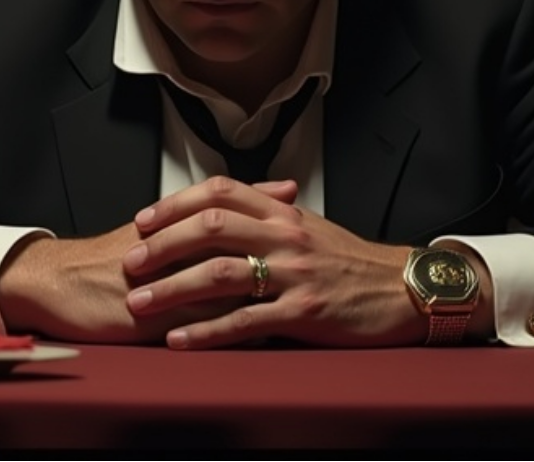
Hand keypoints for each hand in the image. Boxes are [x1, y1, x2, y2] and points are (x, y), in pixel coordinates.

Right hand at [0, 180, 302, 343]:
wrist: (56, 282)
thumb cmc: (108, 258)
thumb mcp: (151, 230)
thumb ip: (193, 214)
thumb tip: (232, 198)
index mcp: (175, 225)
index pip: (230, 210)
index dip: (266, 210)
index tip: (300, 210)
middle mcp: (174, 249)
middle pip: (238, 245)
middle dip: (276, 254)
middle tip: (312, 257)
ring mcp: (166, 283)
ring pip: (226, 285)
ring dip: (263, 293)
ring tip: (298, 297)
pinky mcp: (154, 317)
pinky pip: (200, 322)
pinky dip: (233, 326)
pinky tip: (260, 332)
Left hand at [121, 176, 430, 348]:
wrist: (403, 290)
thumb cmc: (352, 262)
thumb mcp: (311, 226)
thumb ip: (269, 213)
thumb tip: (226, 203)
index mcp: (284, 212)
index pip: (221, 192)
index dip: (176, 203)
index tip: (144, 220)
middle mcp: (286, 236)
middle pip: (211, 229)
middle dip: (163, 245)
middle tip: (131, 262)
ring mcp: (294, 275)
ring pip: (221, 274)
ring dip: (173, 289)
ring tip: (140, 304)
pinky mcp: (303, 313)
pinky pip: (245, 322)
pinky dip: (207, 332)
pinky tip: (179, 340)